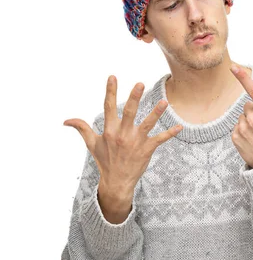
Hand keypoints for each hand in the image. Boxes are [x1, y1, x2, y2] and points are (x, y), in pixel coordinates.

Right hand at [63, 76, 182, 191]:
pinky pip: (160, 139)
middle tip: (140, 84)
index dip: (110, 91)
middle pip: (129, 112)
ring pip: (147, 124)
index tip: (113, 77)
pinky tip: (179, 127)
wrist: (117, 182)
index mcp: (109, 130)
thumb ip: (82, 128)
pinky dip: (170, 134)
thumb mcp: (91, 144)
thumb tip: (66, 120)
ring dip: (156, 113)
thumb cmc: (104, 161)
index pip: (108, 107)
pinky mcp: (146, 150)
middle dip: (134, 98)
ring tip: (164, 102)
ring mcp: (135, 142)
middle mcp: (122, 135)